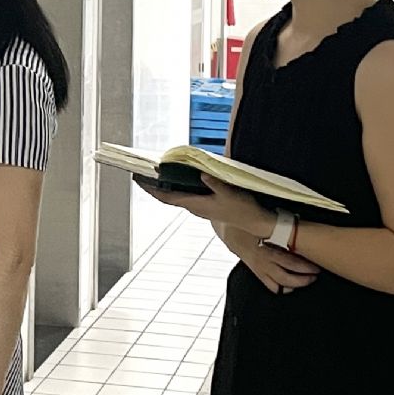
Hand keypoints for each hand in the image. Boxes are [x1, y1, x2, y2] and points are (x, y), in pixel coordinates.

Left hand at [134, 173, 275, 237]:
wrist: (254, 221)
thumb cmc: (242, 208)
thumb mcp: (230, 192)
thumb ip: (215, 183)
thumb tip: (202, 173)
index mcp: (196, 204)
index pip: (168, 197)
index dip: (152, 190)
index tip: (139, 181)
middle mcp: (195, 207)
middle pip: (168, 197)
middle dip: (153, 187)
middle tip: (140, 175)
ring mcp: (200, 207)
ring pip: (176, 196)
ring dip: (165, 187)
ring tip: (154, 175)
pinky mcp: (206, 205)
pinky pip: (186, 195)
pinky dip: (177, 188)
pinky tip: (177, 179)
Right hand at [219, 225, 319, 293]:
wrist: (228, 225)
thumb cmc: (249, 220)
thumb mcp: (265, 218)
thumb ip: (281, 223)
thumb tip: (298, 222)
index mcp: (268, 245)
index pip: (290, 260)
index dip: (305, 265)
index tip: (317, 265)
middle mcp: (264, 258)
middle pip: (287, 275)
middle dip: (304, 277)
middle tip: (316, 274)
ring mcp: (259, 266)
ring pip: (280, 283)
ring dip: (296, 284)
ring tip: (307, 279)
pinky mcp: (256, 271)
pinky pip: (270, 285)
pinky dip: (281, 288)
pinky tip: (288, 285)